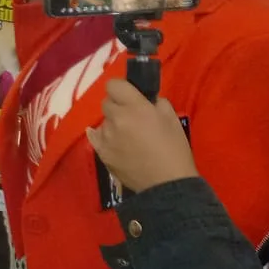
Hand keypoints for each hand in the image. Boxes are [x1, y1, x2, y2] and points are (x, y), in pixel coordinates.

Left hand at [85, 78, 197, 192]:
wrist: (167, 183)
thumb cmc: (174, 149)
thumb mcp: (172, 118)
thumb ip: (156, 102)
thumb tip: (145, 99)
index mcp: (134, 107)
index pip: (113, 84)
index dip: (122, 88)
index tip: (130, 95)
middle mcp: (116, 118)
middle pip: (107, 102)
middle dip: (118, 106)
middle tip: (132, 117)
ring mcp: (106, 136)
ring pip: (103, 120)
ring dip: (113, 123)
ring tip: (128, 136)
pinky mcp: (101, 152)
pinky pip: (94, 136)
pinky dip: (101, 135)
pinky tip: (111, 139)